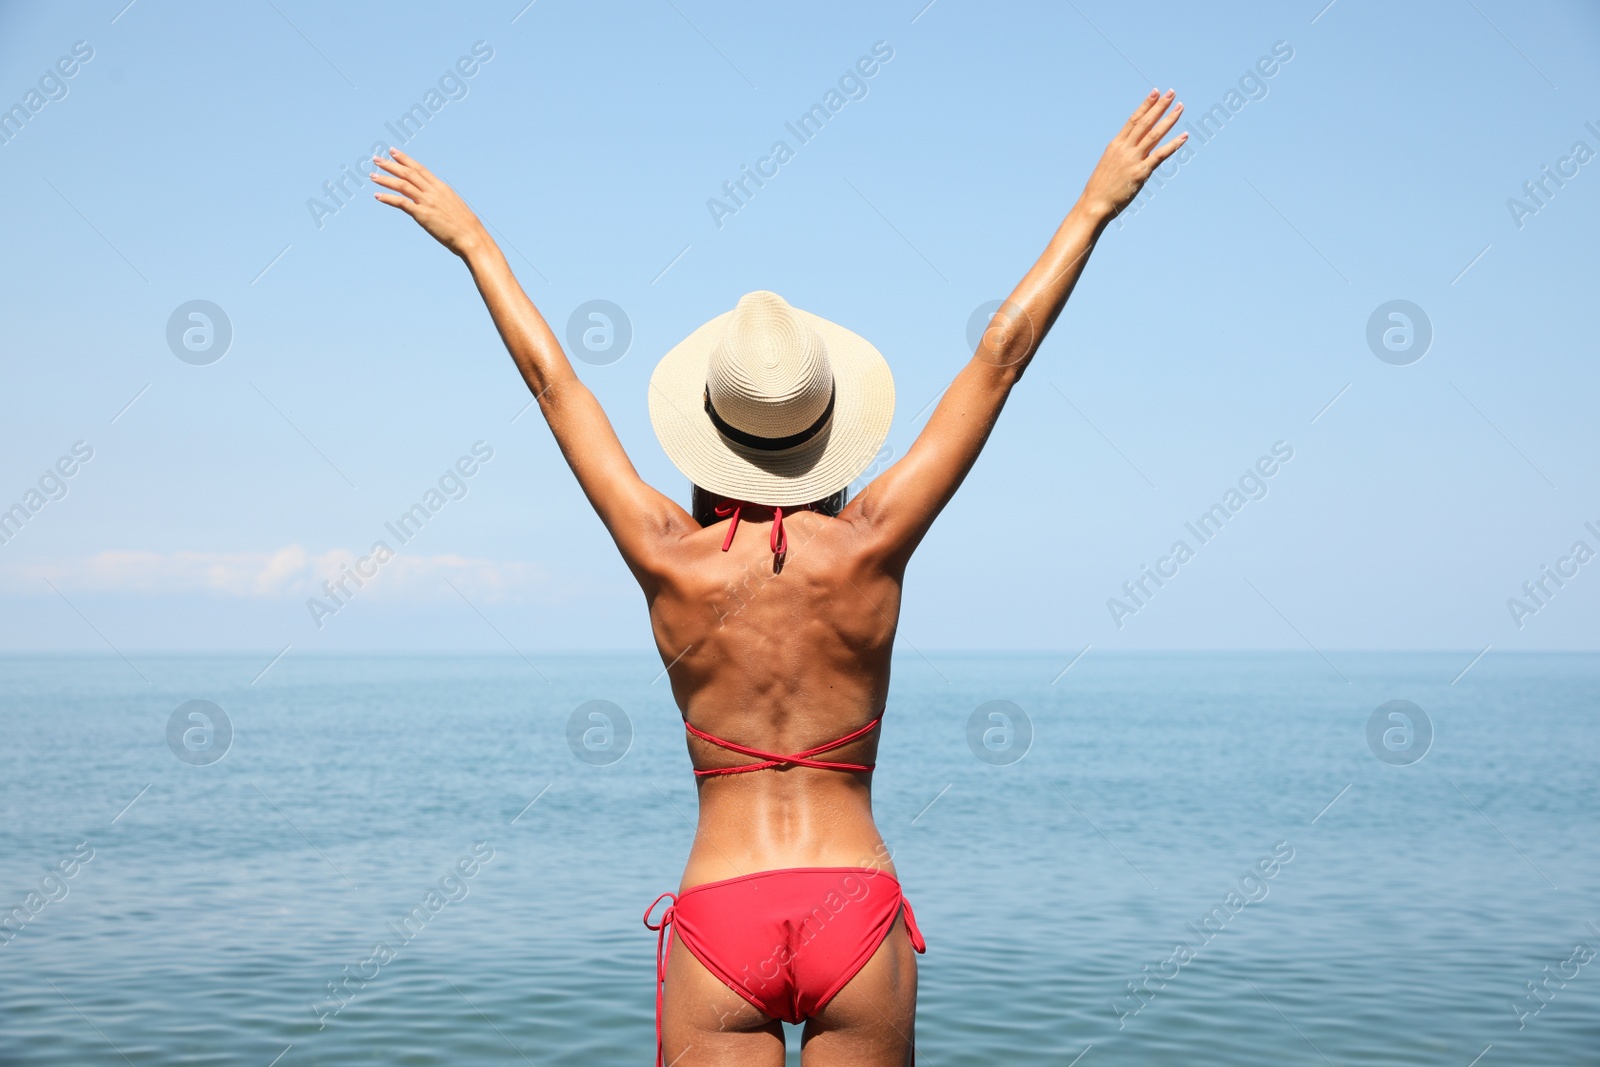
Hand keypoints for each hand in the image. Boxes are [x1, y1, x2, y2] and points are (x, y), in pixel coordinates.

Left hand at [371, 148, 487, 257]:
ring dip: (386, 179)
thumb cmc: (465, 227)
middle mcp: (433, 191)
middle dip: (391, 164)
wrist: (471, 237)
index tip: (393, 152)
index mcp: (441, 188)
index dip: (405, 159)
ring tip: (372, 176)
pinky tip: (378, 196)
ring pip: (403, 185)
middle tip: (376, 159)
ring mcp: (427, 202)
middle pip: (408, 173)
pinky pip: (402, 203)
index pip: (420, 169)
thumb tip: (435, 203)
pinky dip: (388, 198)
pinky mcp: (423, 214)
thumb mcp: (453, 207)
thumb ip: (442, 202)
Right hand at [1077, 90, 1187, 222]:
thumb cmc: (1100, 187)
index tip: (1155, 92)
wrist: (1094, 204)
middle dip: (1159, 106)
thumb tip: (1133, 150)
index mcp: (1115, 145)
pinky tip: (1184, 136)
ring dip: (1169, 119)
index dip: (1145, 105)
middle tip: (1171, 92)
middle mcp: (1125, 149)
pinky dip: (1173, 144)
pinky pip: (1160, 155)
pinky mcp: (1141, 172)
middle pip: (1145, 122)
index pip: (1133, 120)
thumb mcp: (1108, 164)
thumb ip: (1122, 154)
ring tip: (1180, 107)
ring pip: (1154, 134)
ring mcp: (1133, 160)